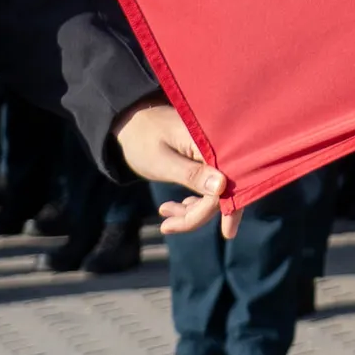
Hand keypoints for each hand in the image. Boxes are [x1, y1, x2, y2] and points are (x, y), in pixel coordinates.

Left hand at [115, 104, 230, 235]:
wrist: (130, 122)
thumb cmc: (142, 140)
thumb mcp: (161, 161)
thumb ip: (191, 175)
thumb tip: (222, 188)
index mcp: (212, 144)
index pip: (224, 185)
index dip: (216, 210)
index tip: (210, 232)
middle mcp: (221, 148)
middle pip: (223, 190)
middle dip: (199, 214)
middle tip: (167, 227)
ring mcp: (214, 154)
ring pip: (216, 191)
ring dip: (193, 210)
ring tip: (165, 215)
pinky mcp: (207, 159)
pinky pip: (210, 185)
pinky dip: (193, 200)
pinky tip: (174, 206)